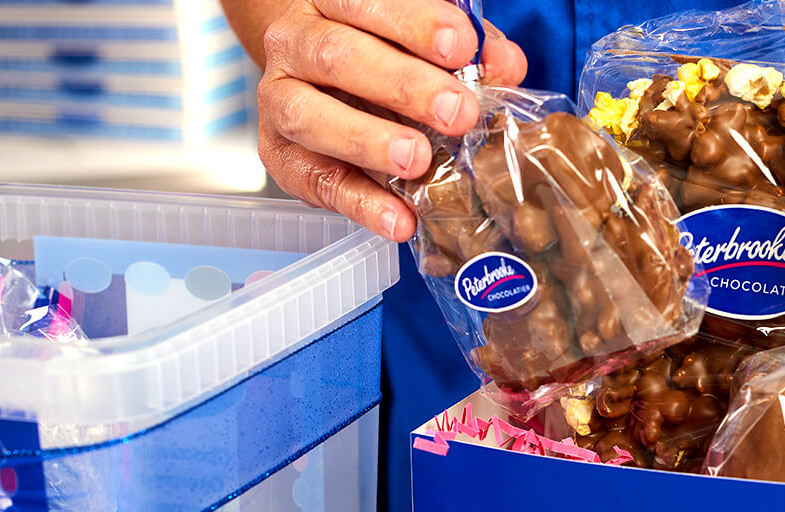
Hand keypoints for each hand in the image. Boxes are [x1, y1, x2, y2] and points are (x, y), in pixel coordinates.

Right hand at [257, 0, 525, 239]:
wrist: (318, 76)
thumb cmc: (381, 50)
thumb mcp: (427, 38)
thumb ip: (467, 48)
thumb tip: (505, 64)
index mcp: (330, 1)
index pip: (365, 1)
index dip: (415, 22)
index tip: (461, 46)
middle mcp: (295, 43)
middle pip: (339, 57)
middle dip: (403, 86)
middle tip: (458, 112)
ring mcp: (278, 99)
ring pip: (308, 116)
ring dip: (368, 141)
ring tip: (418, 161)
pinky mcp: (280, 155)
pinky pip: (316, 181)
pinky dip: (360, 203)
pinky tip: (400, 218)